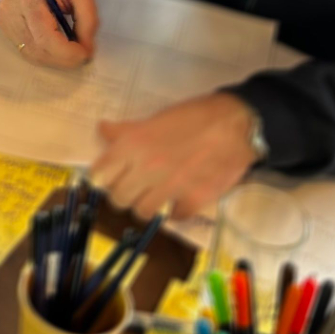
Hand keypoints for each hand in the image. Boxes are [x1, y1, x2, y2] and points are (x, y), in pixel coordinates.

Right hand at [0, 0, 96, 66]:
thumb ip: (88, 20)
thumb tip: (86, 49)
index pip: (45, 38)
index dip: (67, 52)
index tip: (86, 53)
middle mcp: (11, 12)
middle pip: (38, 50)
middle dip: (65, 58)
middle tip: (83, 54)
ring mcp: (5, 23)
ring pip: (32, 55)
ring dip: (56, 59)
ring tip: (72, 50)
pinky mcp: (6, 30)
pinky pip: (27, 51)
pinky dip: (46, 54)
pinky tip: (58, 47)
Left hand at [91, 92, 258, 219]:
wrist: (235, 123)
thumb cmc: (193, 116)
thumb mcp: (154, 118)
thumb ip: (126, 130)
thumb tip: (103, 129)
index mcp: (133, 145)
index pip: (99, 176)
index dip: (102, 179)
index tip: (110, 179)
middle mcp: (147, 168)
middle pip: (118, 200)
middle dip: (123, 196)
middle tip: (133, 189)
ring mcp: (171, 186)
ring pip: (142, 213)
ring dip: (146, 207)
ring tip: (154, 198)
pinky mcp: (195, 199)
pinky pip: (173, 217)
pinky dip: (174, 211)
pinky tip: (178, 200)